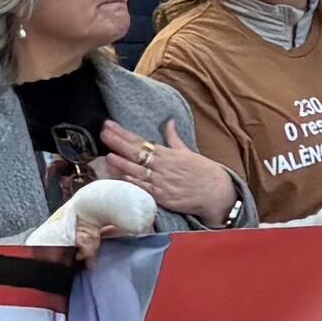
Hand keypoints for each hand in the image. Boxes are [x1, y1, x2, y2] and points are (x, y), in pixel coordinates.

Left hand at [98, 123, 243, 226]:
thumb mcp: (189, 151)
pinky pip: (145, 189)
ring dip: (122, 164)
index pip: (141, 141)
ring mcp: (162, 183)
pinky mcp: (163, 198)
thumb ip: (174, 138)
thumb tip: (169, 122)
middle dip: (118, 143)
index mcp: (168, 154)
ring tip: (108, 155)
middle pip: (136, 153)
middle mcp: (163, 167)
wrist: (218, 193)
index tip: (109, 125)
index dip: (123, 133)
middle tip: (104, 133)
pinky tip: (121, 178)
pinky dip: (133, 183)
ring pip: (138, 172)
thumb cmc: (204, 172)